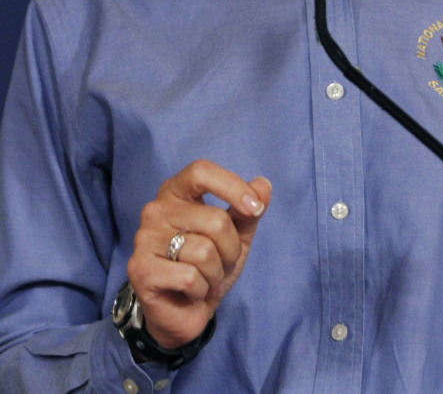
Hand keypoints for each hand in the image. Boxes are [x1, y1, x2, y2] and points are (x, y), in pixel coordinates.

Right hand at [127, 159, 270, 349]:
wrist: (184, 311)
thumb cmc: (209, 265)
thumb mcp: (235, 235)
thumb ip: (247, 210)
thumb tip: (263, 184)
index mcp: (176, 191)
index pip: (201, 172)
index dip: (232, 187)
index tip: (256, 209)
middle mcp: (156, 209)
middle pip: (214, 220)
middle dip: (231, 249)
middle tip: (223, 263)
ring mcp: (145, 238)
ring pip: (204, 252)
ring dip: (216, 273)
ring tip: (206, 279)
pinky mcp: (140, 269)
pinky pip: (189, 278)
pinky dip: (200, 290)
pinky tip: (191, 292)